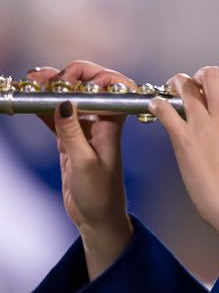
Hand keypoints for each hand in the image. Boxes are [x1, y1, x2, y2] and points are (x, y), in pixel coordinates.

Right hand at [28, 61, 134, 279]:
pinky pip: (57, 116)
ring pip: (70, 99)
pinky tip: (31, 100)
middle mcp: (101, 120)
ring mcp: (85, 128)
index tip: (71, 80)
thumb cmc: (101, 193)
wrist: (98, 216)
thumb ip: (72, 132)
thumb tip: (65, 102)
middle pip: (89, 86)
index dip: (95, 76)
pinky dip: (44, 107)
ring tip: (33, 80)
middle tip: (46, 78)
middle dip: (69, 75)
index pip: (113, 85)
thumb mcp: (84, 163)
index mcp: (113, 121)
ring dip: (53, 88)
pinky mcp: (70, 139)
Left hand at [149, 66, 218, 249]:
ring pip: (186, 86)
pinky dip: (158, 104)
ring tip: (176, 87)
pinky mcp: (182, 139)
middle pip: (212, 75)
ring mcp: (201, 126)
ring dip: (178, 83)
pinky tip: (157, 105)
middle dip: (204, 74)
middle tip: (200, 83)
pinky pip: (165, 111)